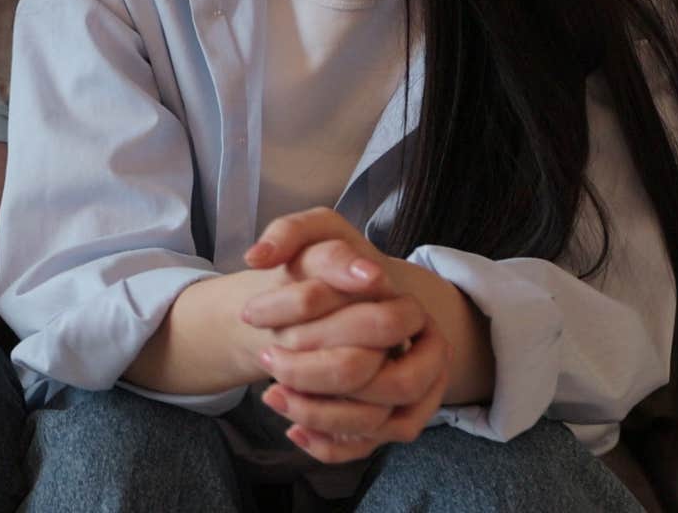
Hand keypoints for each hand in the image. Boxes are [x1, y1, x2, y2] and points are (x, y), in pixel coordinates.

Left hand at [243, 208, 453, 462]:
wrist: (351, 301)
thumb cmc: (332, 266)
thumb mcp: (318, 232)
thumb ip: (290, 232)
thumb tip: (260, 256)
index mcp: (410, 310)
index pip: (376, 324)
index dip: (304, 317)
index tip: (251, 313)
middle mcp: (426, 356)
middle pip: (382, 380)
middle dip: (313, 373)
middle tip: (265, 358)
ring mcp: (415, 395)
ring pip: (377, 422)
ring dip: (319, 414)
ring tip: (270, 395)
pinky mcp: (394, 422)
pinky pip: (367, 446)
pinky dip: (329, 444)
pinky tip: (292, 429)